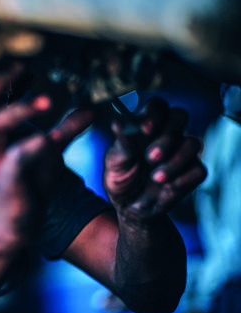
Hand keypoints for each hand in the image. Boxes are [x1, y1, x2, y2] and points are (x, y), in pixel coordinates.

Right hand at [0, 64, 93, 243]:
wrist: (13, 225)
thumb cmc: (26, 183)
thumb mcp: (47, 152)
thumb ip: (65, 129)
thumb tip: (92, 108)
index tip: (22, 62)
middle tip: (21, 69)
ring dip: (18, 111)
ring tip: (47, 101)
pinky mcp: (6, 181)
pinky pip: (14, 159)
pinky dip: (31, 146)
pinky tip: (48, 138)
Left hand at [103, 97, 206, 222]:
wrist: (128, 207)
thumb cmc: (120, 178)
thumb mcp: (114, 161)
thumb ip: (121, 143)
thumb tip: (118, 123)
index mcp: (147, 126)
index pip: (157, 106)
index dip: (155, 114)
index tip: (145, 130)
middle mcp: (167, 135)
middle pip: (180, 116)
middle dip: (168, 135)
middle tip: (150, 157)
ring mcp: (182, 152)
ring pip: (193, 143)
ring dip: (174, 161)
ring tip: (155, 177)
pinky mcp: (192, 173)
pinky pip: (198, 169)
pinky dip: (181, 179)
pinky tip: (165, 186)